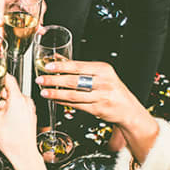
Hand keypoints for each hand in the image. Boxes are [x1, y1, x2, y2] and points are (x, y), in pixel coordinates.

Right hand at [0, 75, 46, 169]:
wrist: (24, 155)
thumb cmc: (12, 141)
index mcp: (18, 99)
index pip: (8, 78)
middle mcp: (26, 101)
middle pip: (9, 89)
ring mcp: (29, 108)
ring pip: (13, 98)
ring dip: (2, 103)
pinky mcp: (29, 114)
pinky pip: (18, 106)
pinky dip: (9, 109)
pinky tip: (2, 119)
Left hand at [36, 59, 157, 161]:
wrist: (128, 109)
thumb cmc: (113, 89)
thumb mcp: (102, 74)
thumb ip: (81, 67)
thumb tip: (59, 59)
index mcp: (103, 70)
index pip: (78, 66)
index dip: (61, 66)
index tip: (48, 66)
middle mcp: (103, 83)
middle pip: (74, 81)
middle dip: (54, 80)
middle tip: (41, 79)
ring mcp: (101, 97)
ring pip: (73, 95)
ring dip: (56, 94)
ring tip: (44, 92)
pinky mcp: (98, 110)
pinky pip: (76, 105)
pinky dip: (64, 103)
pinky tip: (55, 100)